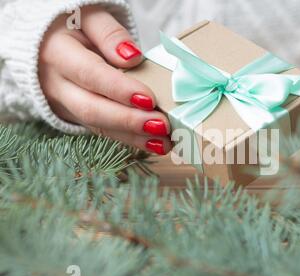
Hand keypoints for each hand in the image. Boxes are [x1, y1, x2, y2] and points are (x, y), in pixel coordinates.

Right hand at [39, 5, 170, 154]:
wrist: (44, 42)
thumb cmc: (71, 26)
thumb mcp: (88, 17)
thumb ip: (109, 34)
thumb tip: (131, 57)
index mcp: (57, 53)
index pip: (90, 75)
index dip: (119, 89)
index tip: (149, 99)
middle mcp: (57, 85)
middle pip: (92, 109)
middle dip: (129, 121)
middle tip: (161, 125)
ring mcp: (65, 105)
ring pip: (99, 127)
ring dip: (133, 137)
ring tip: (164, 142)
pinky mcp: (76, 117)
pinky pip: (104, 132)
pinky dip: (130, 139)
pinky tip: (154, 143)